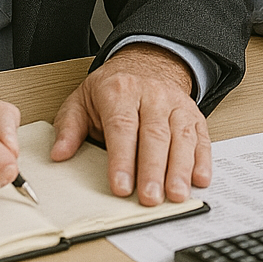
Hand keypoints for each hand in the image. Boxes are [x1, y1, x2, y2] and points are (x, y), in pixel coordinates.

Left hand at [50, 44, 207, 205]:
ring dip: (180, 169)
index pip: (122, 127)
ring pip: (181, 137)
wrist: (146, 63)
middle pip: (155, 135)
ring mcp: (176, 105)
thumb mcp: (82, 100)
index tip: (121, 186)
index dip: (123, 159)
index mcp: (120, 91)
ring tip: (176, 195)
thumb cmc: (113, 89)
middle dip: (153, 170)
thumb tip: (59, 153)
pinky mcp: (194, 115)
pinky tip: (200, 179)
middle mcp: (152, 95)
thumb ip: (69, 127)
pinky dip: (203, 159)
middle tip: (150, 198)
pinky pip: (201, 137)